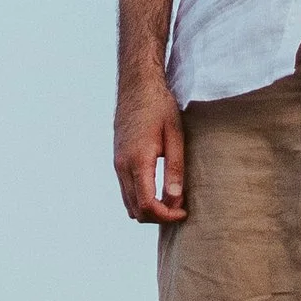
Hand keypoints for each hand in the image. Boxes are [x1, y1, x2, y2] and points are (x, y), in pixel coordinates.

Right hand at [114, 63, 186, 223]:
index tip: (183, 212)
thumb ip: (175, 168)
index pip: (147, 205)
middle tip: (179, 208)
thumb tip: (176, 200)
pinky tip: (157, 189)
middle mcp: (122, 166)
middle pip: (136, 211)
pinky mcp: (117, 159)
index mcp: (138, 160)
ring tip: (170, 200)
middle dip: (158, 217)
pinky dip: (140, 198)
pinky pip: (126, 190)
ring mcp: (117, 163)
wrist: (138, 84)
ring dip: (148, 209)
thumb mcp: (175, 134)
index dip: (166, 216)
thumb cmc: (160, 106)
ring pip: (128, 203)